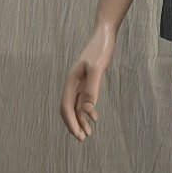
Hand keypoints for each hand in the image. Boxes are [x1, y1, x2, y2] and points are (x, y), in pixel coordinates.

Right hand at [60, 25, 116, 140]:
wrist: (105, 34)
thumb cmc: (100, 49)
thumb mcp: (97, 68)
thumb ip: (92, 88)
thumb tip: (87, 110)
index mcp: (71, 80)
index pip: (66, 106)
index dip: (70, 122)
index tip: (77, 135)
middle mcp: (73, 83)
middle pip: (69, 108)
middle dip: (74, 124)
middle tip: (82, 139)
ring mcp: (80, 82)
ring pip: (77, 105)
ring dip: (81, 120)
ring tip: (88, 134)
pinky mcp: (88, 80)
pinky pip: (84, 99)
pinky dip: (88, 110)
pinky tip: (95, 117)